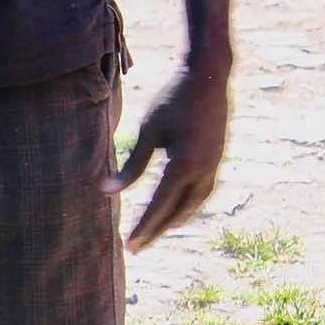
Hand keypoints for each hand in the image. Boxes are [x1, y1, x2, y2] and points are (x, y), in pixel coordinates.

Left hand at [107, 62, 228, 251]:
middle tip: (137, 248)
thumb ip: (132, 165)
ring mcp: (214, 165)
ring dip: (174, 220)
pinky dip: (189, 205)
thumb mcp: (149, 131)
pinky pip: (203, 191)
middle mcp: (204, 170)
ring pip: (194, 204)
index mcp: (184, 164)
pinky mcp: (217, 158)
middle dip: (157, 230)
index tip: (129, 245)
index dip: (144, 226)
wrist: (209, 77)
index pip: (160, 204)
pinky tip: (178, 209)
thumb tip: (107, 191)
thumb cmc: (173, 100)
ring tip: (155, 232)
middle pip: (178, 211)